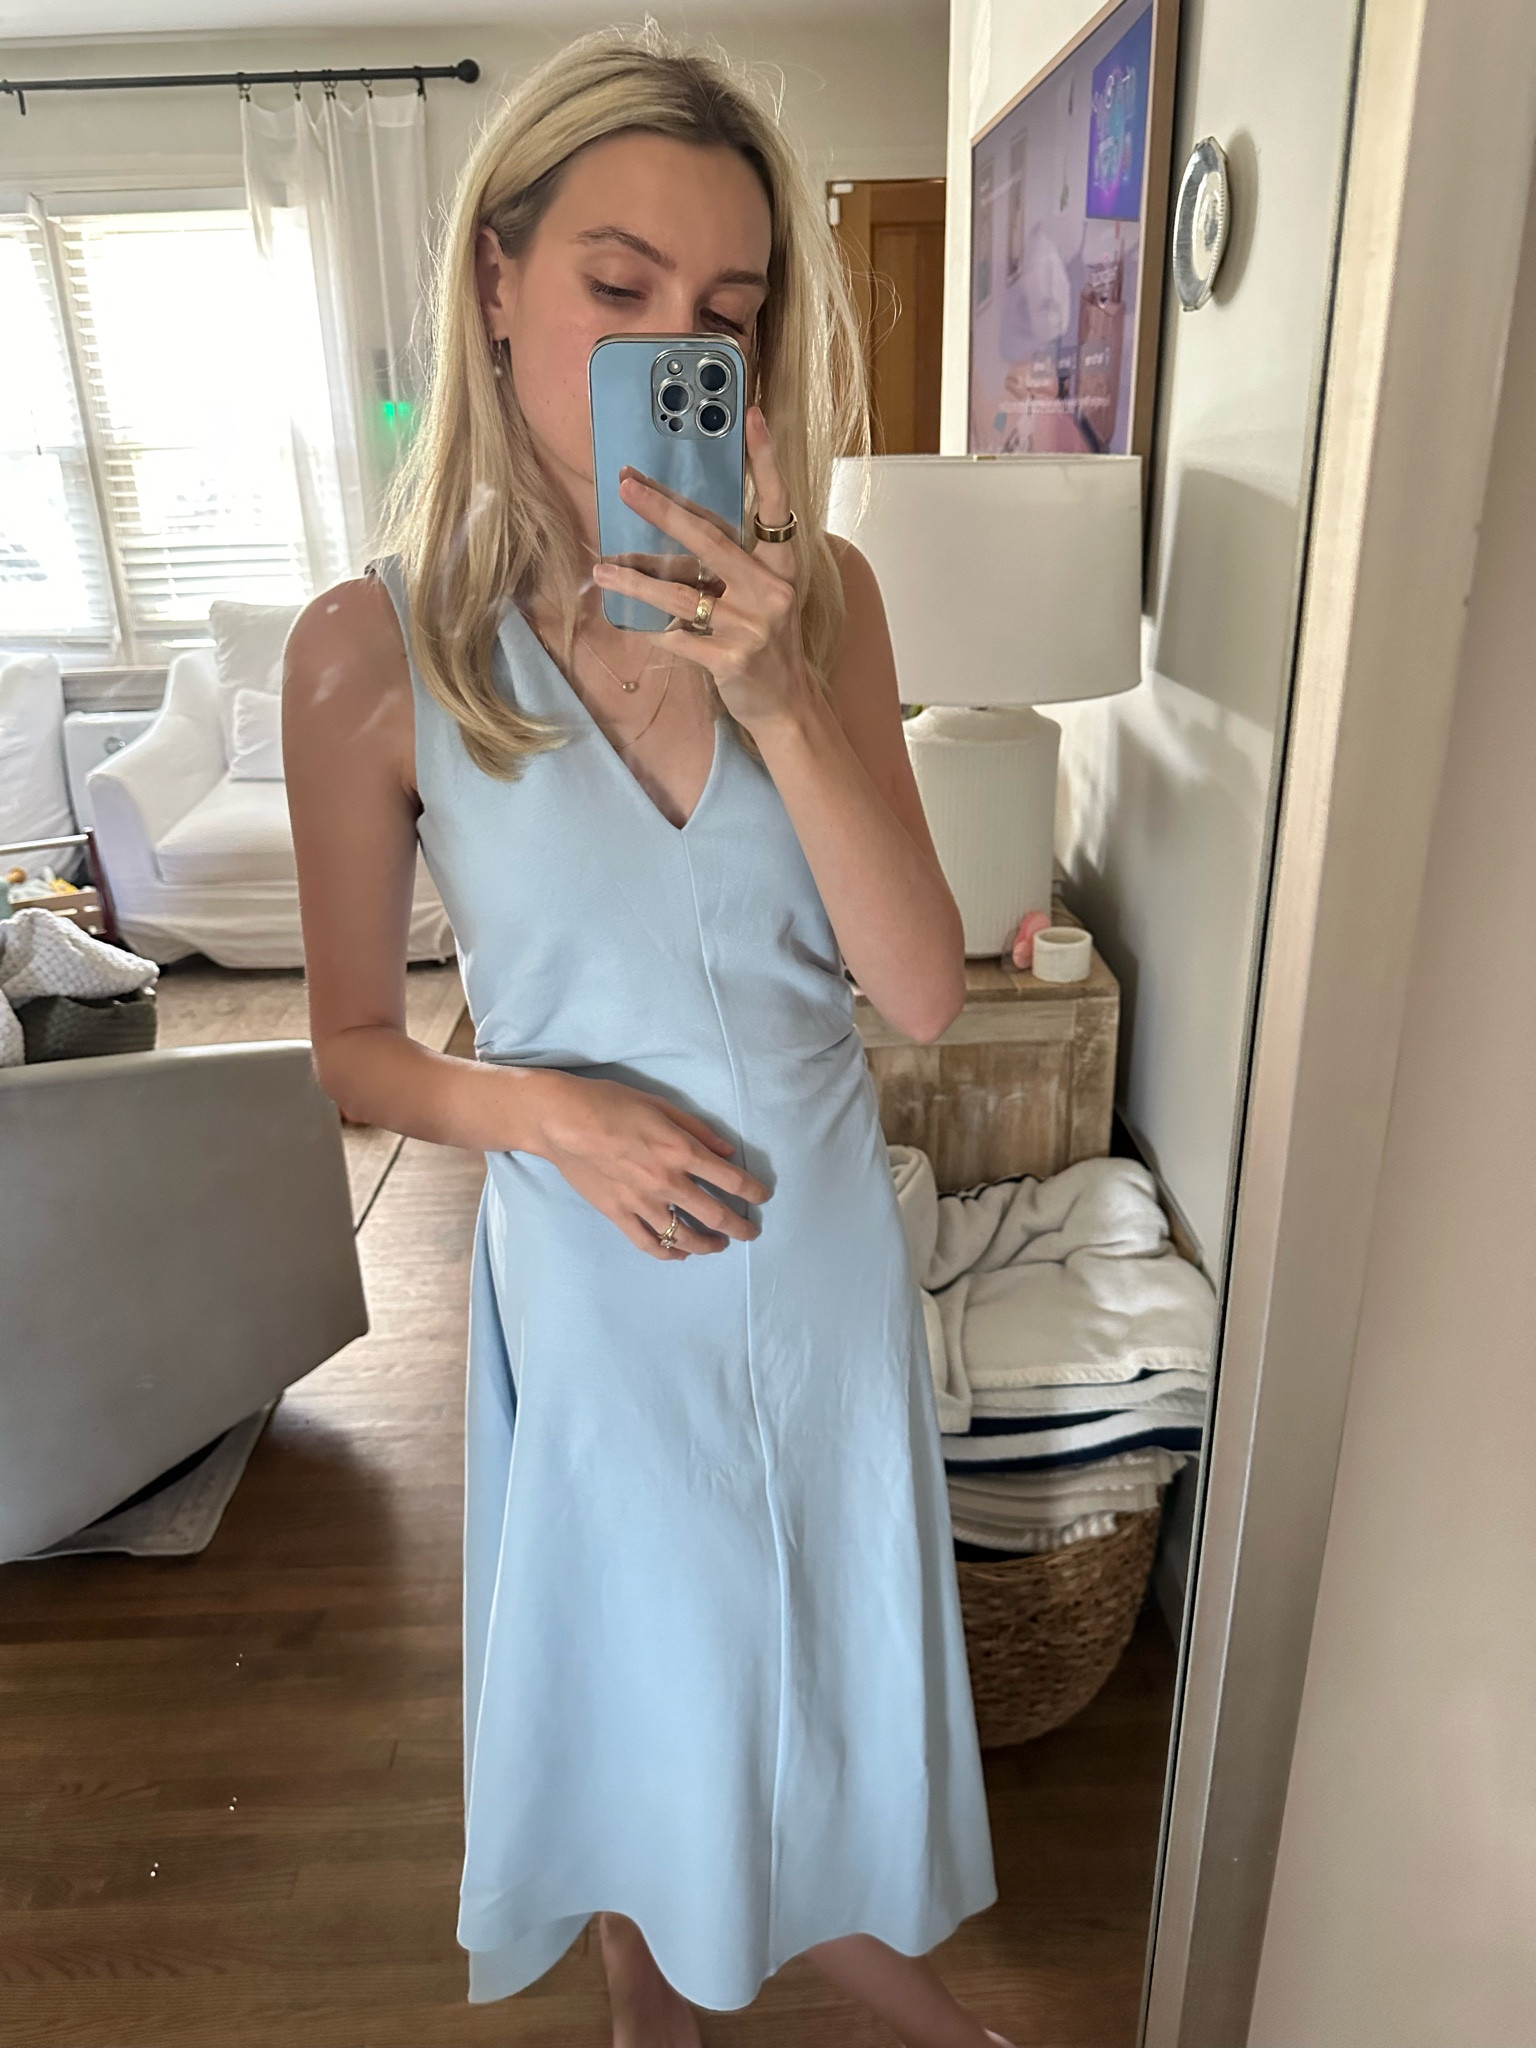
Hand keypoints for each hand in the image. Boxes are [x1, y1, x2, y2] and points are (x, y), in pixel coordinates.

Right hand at [533, 1072, 769, 1260]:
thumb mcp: (661, 1105)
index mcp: (680, 1151)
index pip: (730, 1179)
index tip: (763, 1197)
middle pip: (715, 1214)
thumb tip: (727, 1152)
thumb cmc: (611, 1104)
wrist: (562, 1121)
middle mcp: (666, 1182)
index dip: (753, 1191)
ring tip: (719, 1245)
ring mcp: (642, 1203)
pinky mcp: (619, 1214)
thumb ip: (698, 1130)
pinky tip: (681, 1254)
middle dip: (740, 1227)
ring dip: (709, 1244)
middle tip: (750, 1232)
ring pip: (685, 1236)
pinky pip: (650, 1243)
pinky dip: (670, 1253)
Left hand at [589, 405, 814, 734]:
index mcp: (783, 567)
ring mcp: (752, 627)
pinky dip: (650, 627)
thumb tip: (678, 527)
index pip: (777, 503)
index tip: (753, 416)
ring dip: (635, 580)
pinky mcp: (730, 660)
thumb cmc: (768, 642)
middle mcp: (771, 591)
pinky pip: (676, 637)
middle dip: (664, 510)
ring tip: (602, 568)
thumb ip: (734, 564)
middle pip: (711, 539)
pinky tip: (627, 619)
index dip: (766, 460)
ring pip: (681, 593)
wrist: (786, 705)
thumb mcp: (764, 596)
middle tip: (626, 486)